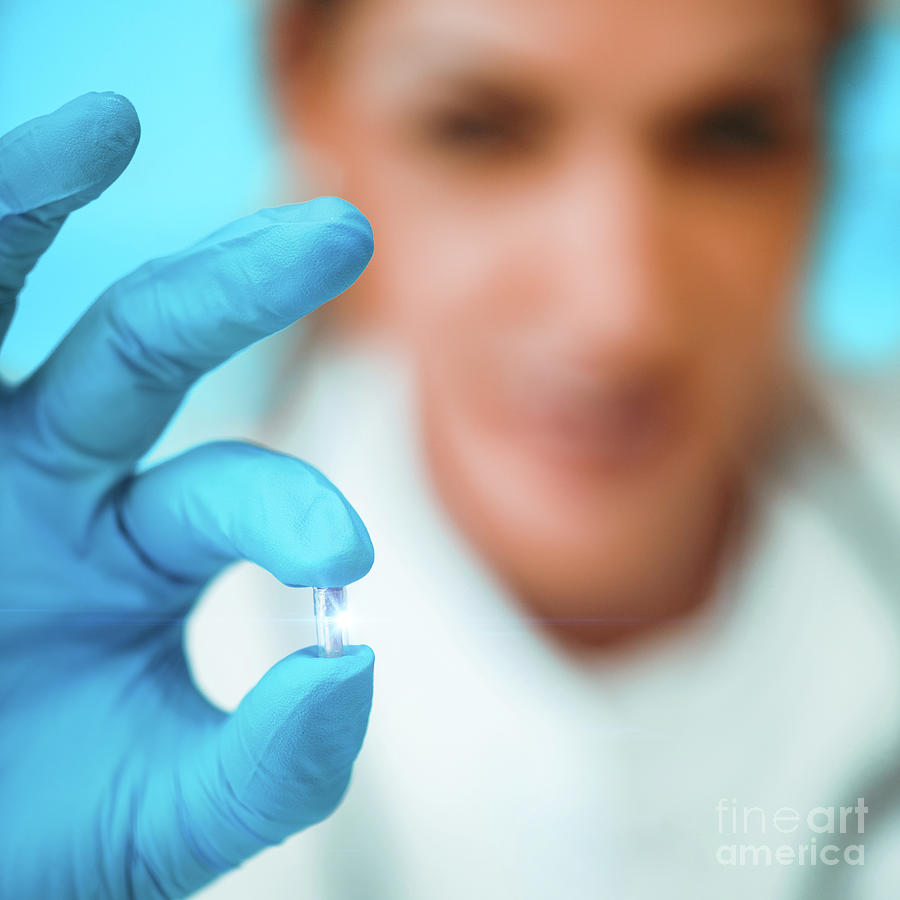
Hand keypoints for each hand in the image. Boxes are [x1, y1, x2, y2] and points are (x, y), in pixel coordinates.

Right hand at [0, 93, 375, 897]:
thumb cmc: (34, 841)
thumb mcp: (174, 812)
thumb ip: (278, 762)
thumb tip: (352, 666)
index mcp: (140, 543)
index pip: (237, 490)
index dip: (293, 510)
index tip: (343, 554)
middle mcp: (54, 471)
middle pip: (150, 344)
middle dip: (236, 285)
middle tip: (343, 230)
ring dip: (33, 203)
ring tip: (102, 119)